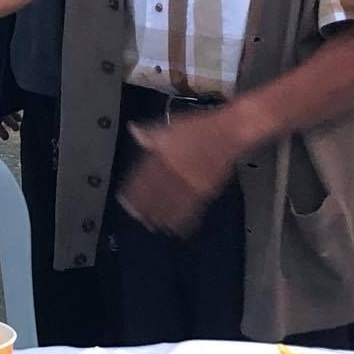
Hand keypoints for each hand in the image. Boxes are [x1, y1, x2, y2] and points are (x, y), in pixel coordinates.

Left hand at [114, 112, 239, 236]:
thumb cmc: (202, 127)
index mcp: (163, 155)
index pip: (143, 177)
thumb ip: (151, 133)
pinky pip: (192, 209)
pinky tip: (177, 228)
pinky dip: (183, 220)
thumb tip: (135, 131)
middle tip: (136, 217)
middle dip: (144, 207)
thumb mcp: (171, 125)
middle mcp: (174, 171)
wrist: (229, 132)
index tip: (124, 200)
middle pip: (155, 193)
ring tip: (153, 225)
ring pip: (171, 204)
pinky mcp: (205, 191)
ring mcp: (190, 182)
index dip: (132, 191)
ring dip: (161, 216)